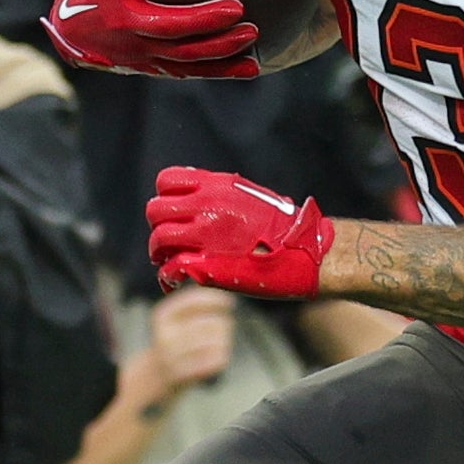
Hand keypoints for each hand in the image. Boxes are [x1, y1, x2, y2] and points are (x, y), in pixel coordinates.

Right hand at [45, 0, 260, 77]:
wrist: (71, 37)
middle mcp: (126, 25)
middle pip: (167, 25)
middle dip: (202, 19)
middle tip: (237, 7)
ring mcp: (140, 52)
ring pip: (184, 56)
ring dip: (220, 48)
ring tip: (253, 33)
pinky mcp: (153, 68)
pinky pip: (192, 71)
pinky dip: (222, 71)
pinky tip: (253, 67)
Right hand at [143, 285, 238, 389]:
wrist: (159, 371)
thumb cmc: (176, 338)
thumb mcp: (176, 316)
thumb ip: (195, 302)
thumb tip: (224, 293)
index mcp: (163, 316)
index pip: (195, 301)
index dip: (216, 299)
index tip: (228, 301)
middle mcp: (166, 335)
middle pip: (213, 323)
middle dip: (224, 322)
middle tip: (224, 325)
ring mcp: (174, 357)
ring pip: (218, 341)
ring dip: (224, 339)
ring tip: (217, 341)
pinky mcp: (187, 373)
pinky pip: (218, 359)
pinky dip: (222, 356)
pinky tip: (215, 356)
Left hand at [149, 168, 331, 297]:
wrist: (307, 251)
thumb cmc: (285, 228)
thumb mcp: (250, 197)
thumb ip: (221, 196)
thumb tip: (199, 199)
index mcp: (217, 186)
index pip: (166, 181)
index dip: (164, 198)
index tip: (175, 213)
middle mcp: (207, 206)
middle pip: (155, 210)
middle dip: (157, 227)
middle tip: (167, 242)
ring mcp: (207, 236)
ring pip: (159, 239)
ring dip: (158, 253)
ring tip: (167, 262)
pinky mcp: (209, 265)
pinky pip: (171, 268)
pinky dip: (167, 277)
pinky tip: (173, 282)